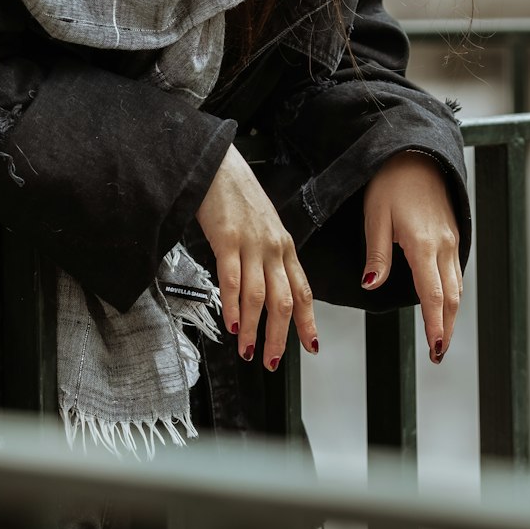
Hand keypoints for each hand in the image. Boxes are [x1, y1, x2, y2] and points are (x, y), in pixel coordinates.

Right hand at [195, 144, 318, 369]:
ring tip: (248, 350)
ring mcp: (252, 244)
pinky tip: (233, 323)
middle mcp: (274, 248)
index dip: (308, 321)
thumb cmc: (237, 197)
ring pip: (261, 298)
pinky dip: (235, 306)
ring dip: (255, 330)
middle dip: (280, 337)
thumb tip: (267, 290)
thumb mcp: (263, 228)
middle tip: (272, 361)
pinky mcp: (228, 240)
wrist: (219, 166)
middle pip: (284, 302)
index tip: (310, 345)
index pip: (303, 291)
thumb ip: (268, 258)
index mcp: (285, 247)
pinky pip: (234, 280)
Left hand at [361, 151, 461, 363]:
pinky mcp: (452, 233)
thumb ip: (376, 255)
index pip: (433, 295)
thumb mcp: (374, 217)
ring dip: (452, 312)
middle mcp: (443, 244)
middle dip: (447, 326)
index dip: (435, 324)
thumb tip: (371, 287)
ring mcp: (451, 238)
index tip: (435, 348)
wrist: (415, 152)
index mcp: (422, 244)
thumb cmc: (389, 183)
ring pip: (457, 284)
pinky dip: (453, 292)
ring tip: (442, 334)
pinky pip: (456, 269)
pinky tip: (444, 302)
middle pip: (452, 296)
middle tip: (438, 352)